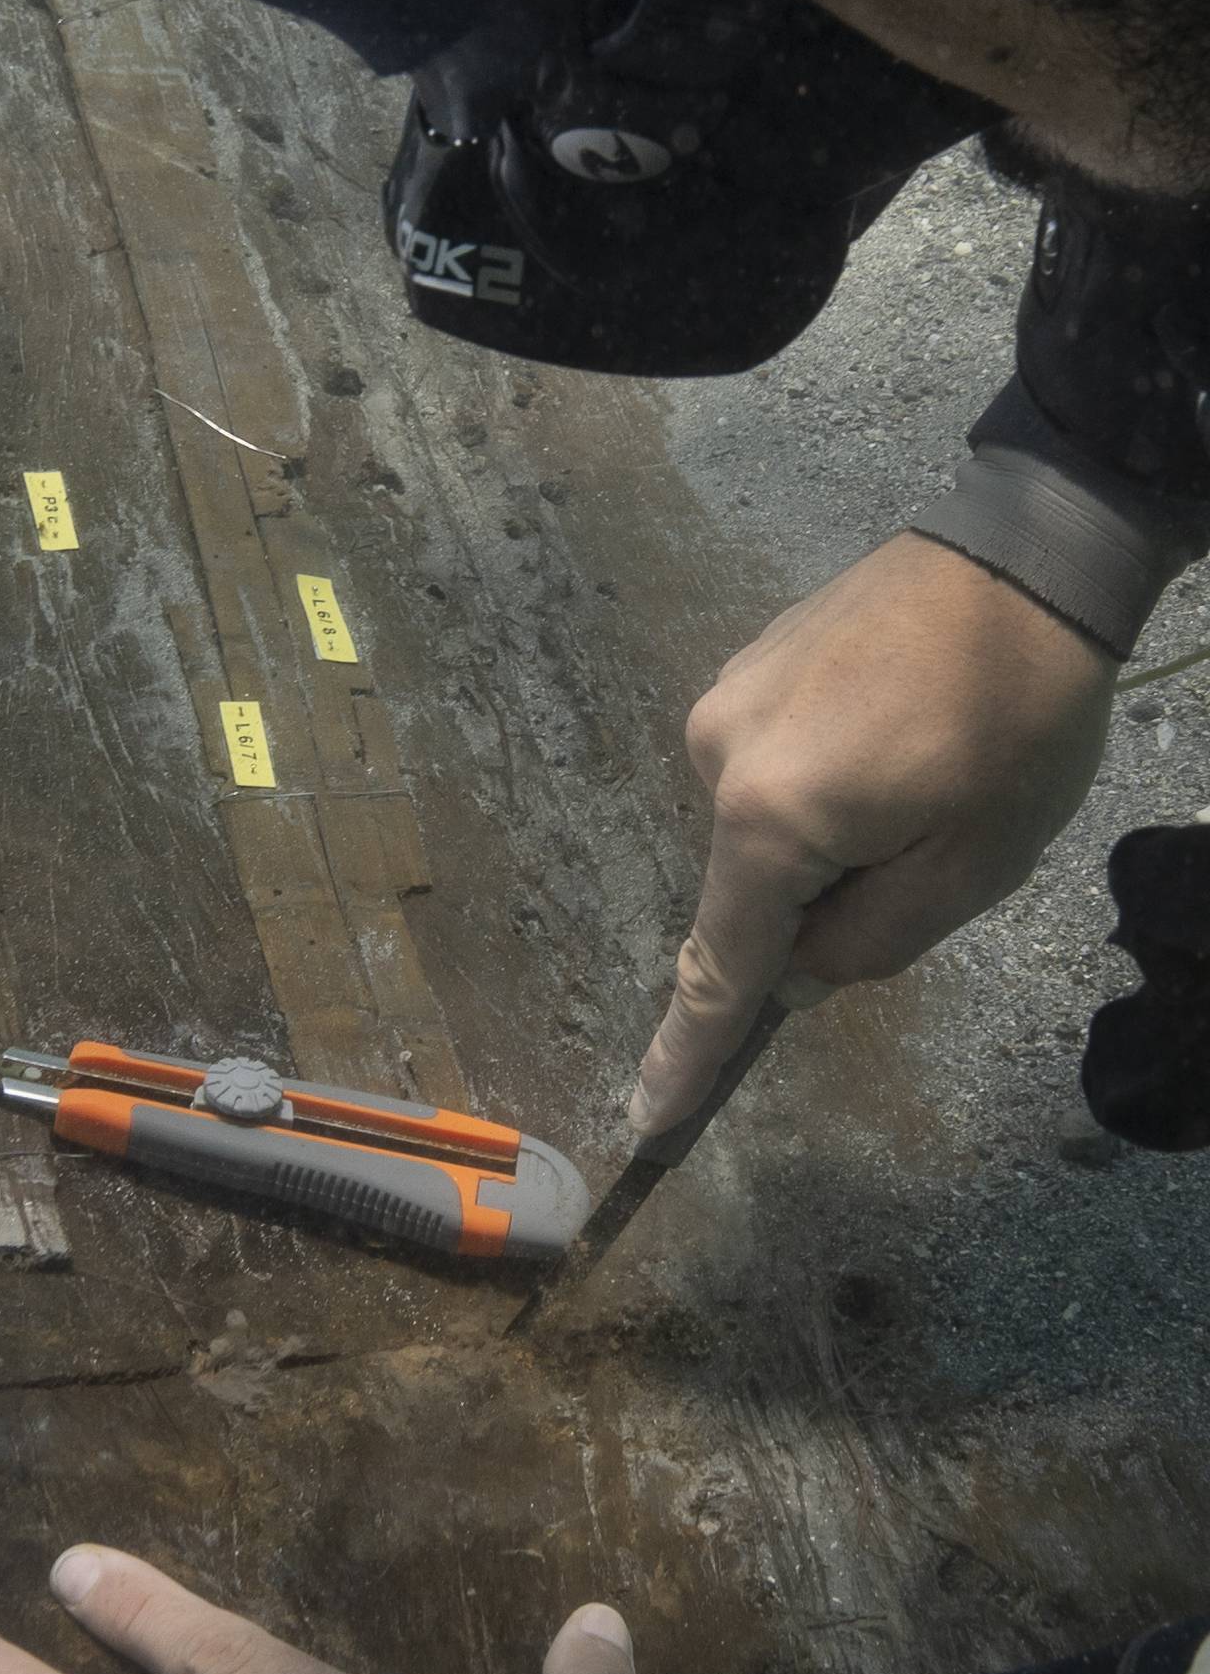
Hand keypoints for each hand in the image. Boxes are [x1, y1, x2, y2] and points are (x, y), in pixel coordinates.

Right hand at [629, 534, 1114, 1140]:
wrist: (1027, 553)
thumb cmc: (1015, 720)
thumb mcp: (972, 866)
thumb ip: (871, 942)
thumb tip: (798, 972)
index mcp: (768, 818)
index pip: (721, 966)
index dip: (688, 1052)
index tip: (645, 1120)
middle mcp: (716, 756)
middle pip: (757, 889)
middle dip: (832, 898)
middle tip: (938, 834)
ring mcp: (725, 699)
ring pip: (770, 827)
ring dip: (834, 832)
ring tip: (929, 767)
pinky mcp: (748, 663)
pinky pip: (775, 765)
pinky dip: (828, 780)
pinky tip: (900, 728)